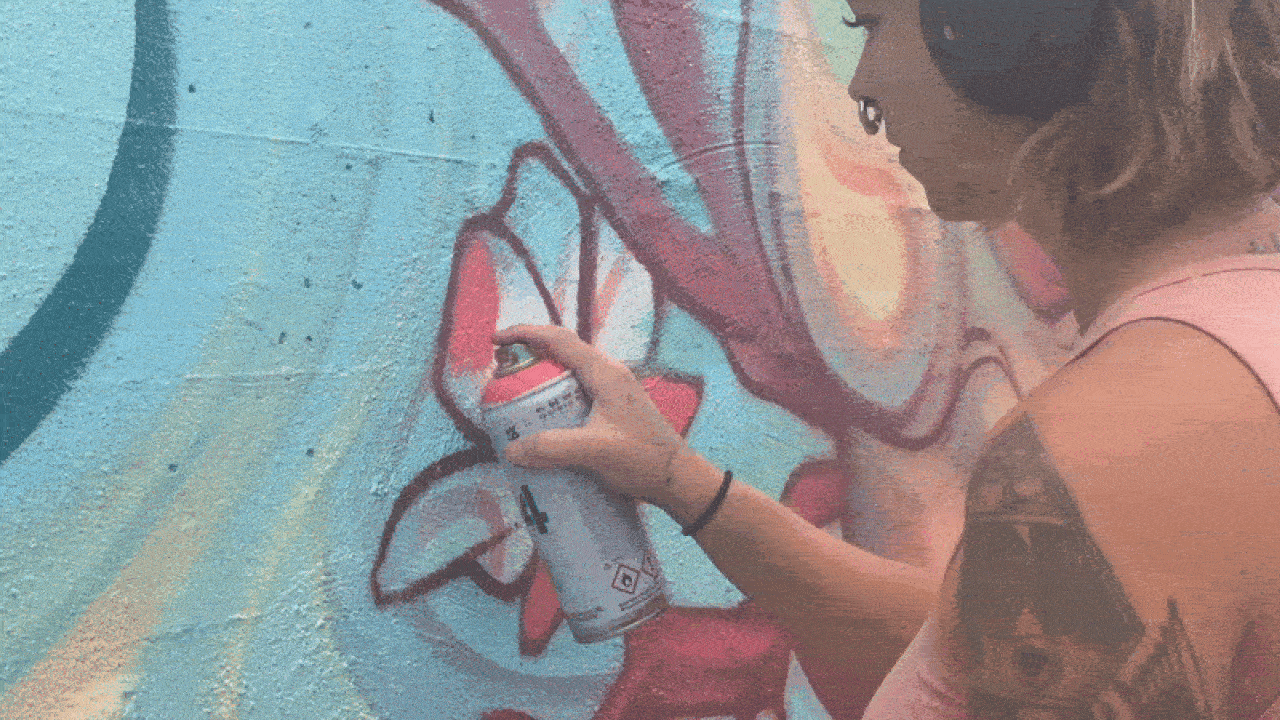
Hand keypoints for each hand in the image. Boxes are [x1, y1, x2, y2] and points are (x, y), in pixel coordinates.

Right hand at [492, 324, 688, 506]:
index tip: (496, 340)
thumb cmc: (643, 459)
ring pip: (569, 373)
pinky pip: (576, 393)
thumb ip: (552, 448)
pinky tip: (541, 421)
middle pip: (562, 352)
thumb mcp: (595, 451)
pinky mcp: (612, 410)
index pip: (559, 340)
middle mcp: (609, 375)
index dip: (525, 334)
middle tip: (500, 373)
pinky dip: (553, 398)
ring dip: (541, 378)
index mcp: (605, 373)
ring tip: (513, 397)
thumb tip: (511, 449)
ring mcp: (612, 392)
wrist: (678, 479)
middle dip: (528, 355)